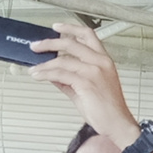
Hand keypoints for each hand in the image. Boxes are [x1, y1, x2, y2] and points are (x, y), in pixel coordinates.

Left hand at [29, 23, 139, 148]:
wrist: (118, 125)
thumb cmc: (108, 110)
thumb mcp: (87, 90)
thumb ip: (70, 80)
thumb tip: (53, 74)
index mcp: (104, 61)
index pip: (88, 35)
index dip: (71, 28)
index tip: (57, 27)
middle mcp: (100, 62)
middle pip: (71, 43)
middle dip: (50, 43)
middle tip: (36, 46)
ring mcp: (94, 72)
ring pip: (63, 59)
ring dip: (44, 63)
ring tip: (34, 68)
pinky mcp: (86, 83)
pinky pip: (60, 74)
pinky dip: (46, 73)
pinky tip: (39, 75)